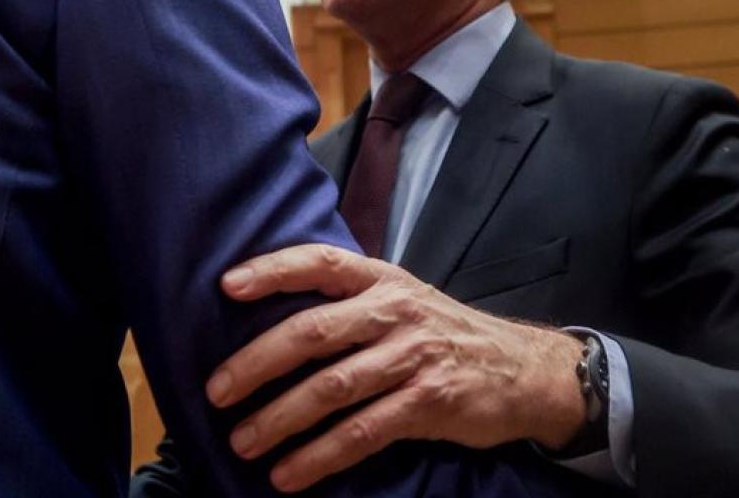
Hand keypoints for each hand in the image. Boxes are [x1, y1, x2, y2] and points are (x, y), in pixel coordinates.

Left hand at [206, 244, 586, 492]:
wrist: (522, 371)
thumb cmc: (444, 335)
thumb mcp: (403, 300)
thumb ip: (349, 303)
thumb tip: (270, 317)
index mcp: (382, 280)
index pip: (321, 263)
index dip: (273, 270)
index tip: (226, 285)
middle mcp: (396, 312)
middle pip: (314, 331)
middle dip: (257, 362)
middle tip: (216, 391)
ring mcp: (413, 358)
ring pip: (332, 388)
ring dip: (279, 418)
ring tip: (241, 442)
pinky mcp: (428, 404)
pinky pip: (362, 432)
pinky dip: (319, 456)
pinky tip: (288, 474)